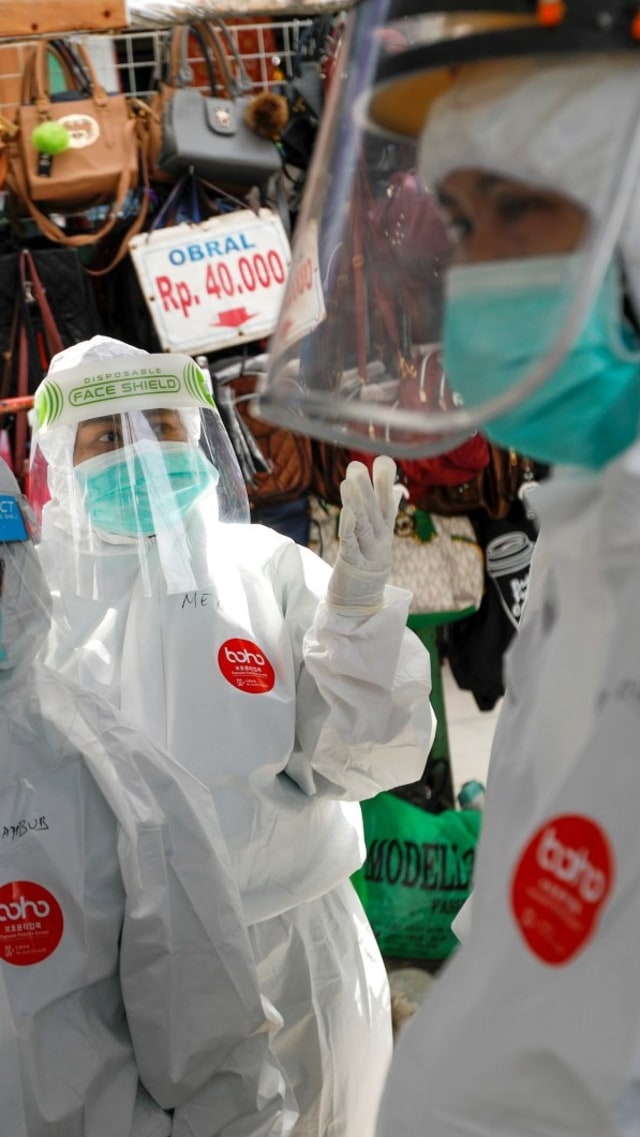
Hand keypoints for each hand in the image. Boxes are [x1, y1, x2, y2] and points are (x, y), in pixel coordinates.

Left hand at [326, 455, 404, 614]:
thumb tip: (394, 484)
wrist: (362, 601)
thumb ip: (384, 508)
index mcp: (384, 531)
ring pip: (364, 524)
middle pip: (374, 511)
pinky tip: (346, 512)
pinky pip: (352, 545)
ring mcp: (369, 553)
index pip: (386, 503)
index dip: (385, 482)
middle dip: (368, 487)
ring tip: (348, 482)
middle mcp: (380, 539)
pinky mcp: (355, 565)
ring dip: (357, 502)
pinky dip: (349, 528)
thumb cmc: (367, 562)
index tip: (384, 460)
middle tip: (357, 464)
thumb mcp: (377, 534)